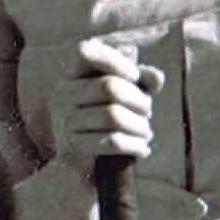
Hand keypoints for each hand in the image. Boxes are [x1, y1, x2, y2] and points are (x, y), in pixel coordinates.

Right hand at [58, 39, 159, 171]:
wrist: (76, 167)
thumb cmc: (104, 123)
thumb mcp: (123, 96)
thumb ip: (140, 81)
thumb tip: (157, 78)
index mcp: (72, 76)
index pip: (84, 52)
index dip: (114, 60)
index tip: (134, 76)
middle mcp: (62, 95)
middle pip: (109, 87)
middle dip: (138, 99)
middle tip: (147, 111)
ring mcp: (65, 122)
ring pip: (113, 116)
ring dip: (139, 125)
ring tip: (146, 132)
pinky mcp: (73, 148)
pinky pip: (112, 141)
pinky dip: (135, 145)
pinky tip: (142, 149)